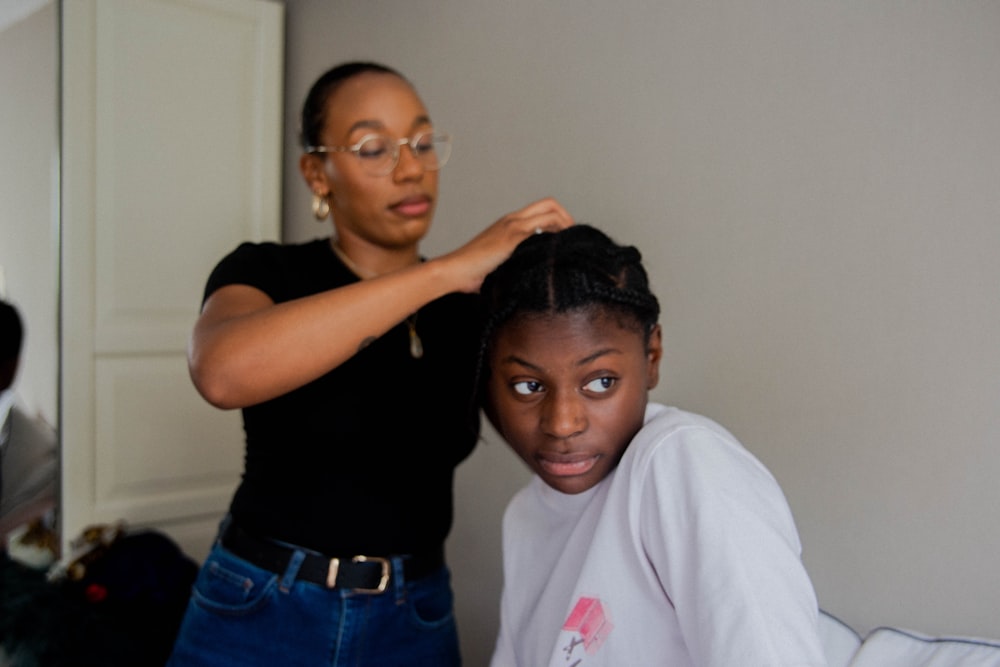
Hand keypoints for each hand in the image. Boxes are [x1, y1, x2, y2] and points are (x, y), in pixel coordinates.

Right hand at [440, 197, 573, 292]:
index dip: (558, 219)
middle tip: (572, 239)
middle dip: (566, 218)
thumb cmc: (474, 273)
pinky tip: (556, 252)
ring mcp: (512, 226)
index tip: (564, 238)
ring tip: (569, 245)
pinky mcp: (512, 237)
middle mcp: (512, 220)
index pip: (541, 209)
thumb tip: (534, 272)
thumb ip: (515, 259)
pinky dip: (555, 235)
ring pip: (549, 212)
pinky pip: (542, 226)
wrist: (455, 271)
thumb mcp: (499, 262)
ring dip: (565, 226)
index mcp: (508, 223)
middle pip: (549, 203)